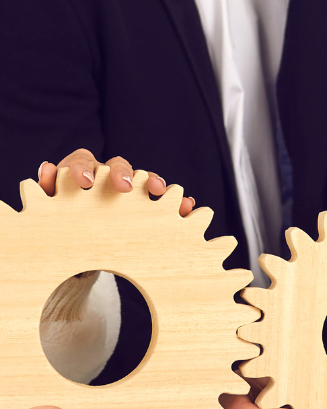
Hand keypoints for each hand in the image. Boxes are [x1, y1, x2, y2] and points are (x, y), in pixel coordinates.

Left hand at [38, 149, 195, 215]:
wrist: (80, 235)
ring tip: (162, 191)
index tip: (85, 181)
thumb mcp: (49, 207)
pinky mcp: (148, 205)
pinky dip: (177, 202)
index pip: (82, 162)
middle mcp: (108, 175)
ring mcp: (131, 189)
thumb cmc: (64, 217)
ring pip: (144, 180)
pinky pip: (165, 201)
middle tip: (124, 187)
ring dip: (154, 183)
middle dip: (123, 174)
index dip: (84, 169)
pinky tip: (187, 206)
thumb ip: (46, 190)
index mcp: (82, 171)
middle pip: (118, 166)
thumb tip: (47, 168)